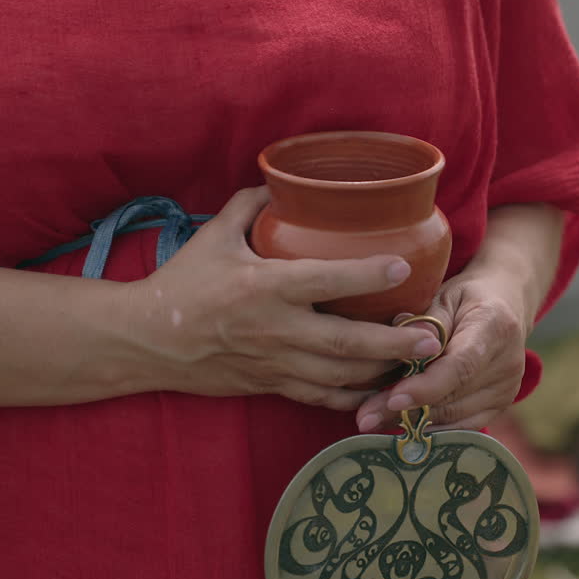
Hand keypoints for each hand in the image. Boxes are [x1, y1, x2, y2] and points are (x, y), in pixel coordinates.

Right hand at [125, 187, 443, 410]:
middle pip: (347, 342)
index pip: (325, 279)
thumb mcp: (213, 235)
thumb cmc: (181, 283)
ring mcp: (275, 363)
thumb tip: (283, 181)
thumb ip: (250, 205)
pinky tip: (379, 390)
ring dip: (383, 372)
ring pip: (340, 376)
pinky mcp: (270, 386)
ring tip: (418, 363)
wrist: (146, 341)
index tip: (403, 267)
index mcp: (264, 286)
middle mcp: (275, 329)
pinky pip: (320, 398)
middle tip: (432, 338)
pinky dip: (352, 397)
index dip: (367, 275)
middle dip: (394, 343)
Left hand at [353, 268, 531, 431]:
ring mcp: (509, 388)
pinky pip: (463, 426)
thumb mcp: (444, 294)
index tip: (392, 400)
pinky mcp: (503, 404)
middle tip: (364, 417)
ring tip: (374, 420)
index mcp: (494, 327)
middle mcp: (507, 363)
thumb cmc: (467, 295)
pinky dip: (432, 426)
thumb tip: (399, 343)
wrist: (506, 302)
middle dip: (406, 409)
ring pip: (454, 416)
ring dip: (413, 421)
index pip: (459, 367)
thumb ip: (424, 321)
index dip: (425, 387)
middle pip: (452, 397)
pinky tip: (401, 423)